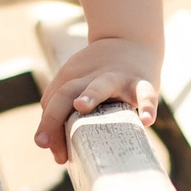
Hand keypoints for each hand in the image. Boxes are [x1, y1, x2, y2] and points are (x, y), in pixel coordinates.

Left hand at [33, 36, 161, 162]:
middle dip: (52, 117)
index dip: (46, 126)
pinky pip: (145, 94)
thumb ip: (64, 110)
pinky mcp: (142, 81)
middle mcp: (90, 76)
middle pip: (65, 93)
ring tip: (80, 106)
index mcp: (71, 78)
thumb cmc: (100, 74)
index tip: (44, 146)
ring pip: (100, 85)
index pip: (52, 103)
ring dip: (89, 94)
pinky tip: (146, 120)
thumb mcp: (77, 82)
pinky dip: (147, 105)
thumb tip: (54, 152)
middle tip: (44, 144)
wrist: (132, 38)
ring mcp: (117, 78)